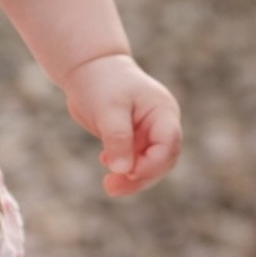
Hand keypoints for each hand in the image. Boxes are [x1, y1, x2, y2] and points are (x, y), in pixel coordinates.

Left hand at [62, 53, 181, 197]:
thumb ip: (117, 139)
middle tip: (112, 188)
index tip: (129, 173)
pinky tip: (104, 161)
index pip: (168, 146)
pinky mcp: (134, 137)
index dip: (152, 165)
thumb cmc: (101, 83)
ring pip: (148, 163)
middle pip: (161, 160)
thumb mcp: (108, 109)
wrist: (87, 68)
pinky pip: (134, 159)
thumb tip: (122, 170)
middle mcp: (161, 124)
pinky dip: (122, 166)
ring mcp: (149, 132)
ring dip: (130, 177)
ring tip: (109, 185)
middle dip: (140, 177)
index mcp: (163, 112)